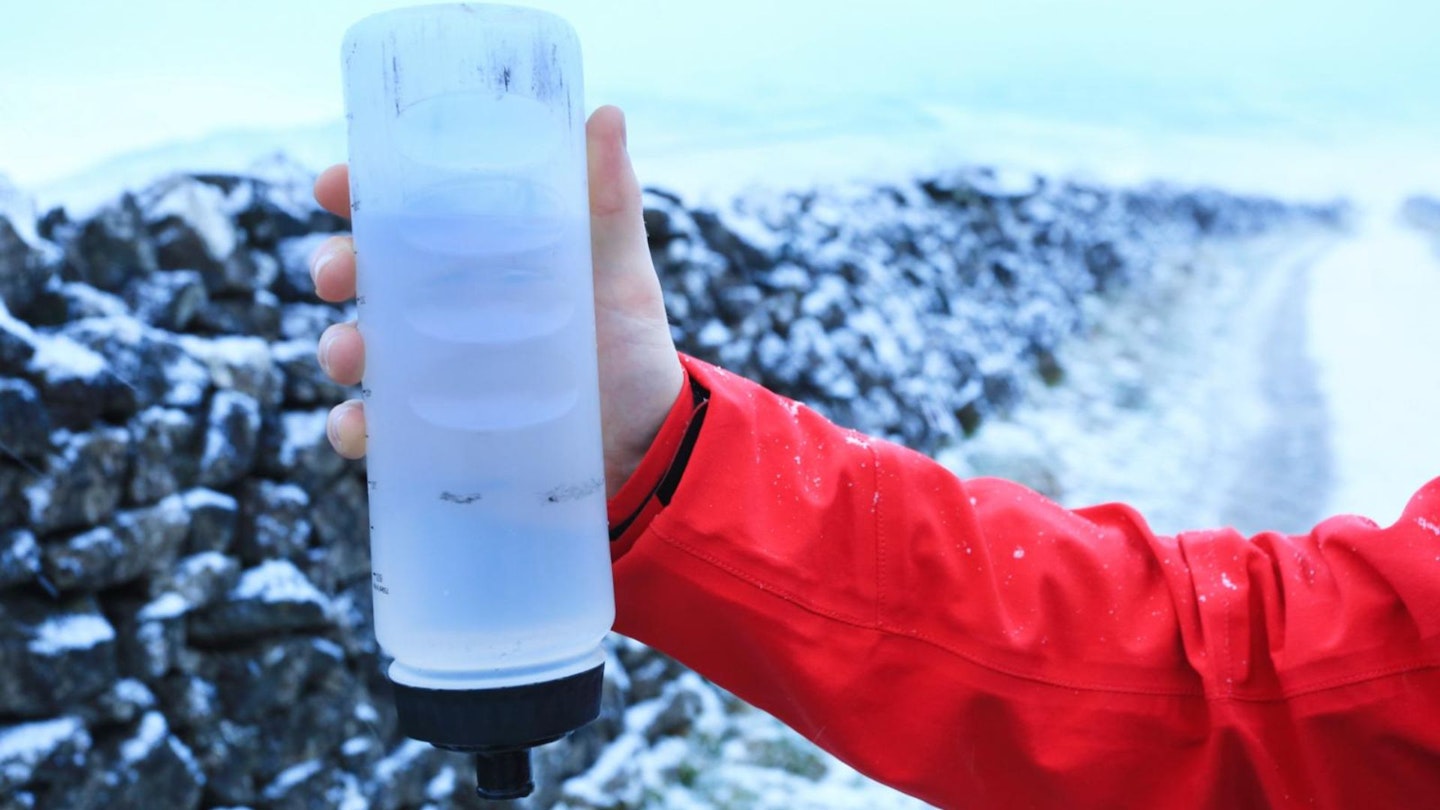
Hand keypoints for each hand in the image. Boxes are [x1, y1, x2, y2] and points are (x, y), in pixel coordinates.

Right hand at [310, 105, 683, 496]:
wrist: (648, 440)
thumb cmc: (627, 343)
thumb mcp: (621, 270)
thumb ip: (609, 200)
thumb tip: (607, 113)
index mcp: (476, 256)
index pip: (400, 213)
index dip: (356, 192)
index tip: (334, 186)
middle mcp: (443, 309)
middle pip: (363, 275)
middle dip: (335, 266)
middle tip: (338, 274)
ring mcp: (433, 372)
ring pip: (359, 348)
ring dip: (337, 346)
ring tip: (351, 355)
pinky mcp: (436, 433)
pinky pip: (378, 430)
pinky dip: (356, 428)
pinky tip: (362, 428)